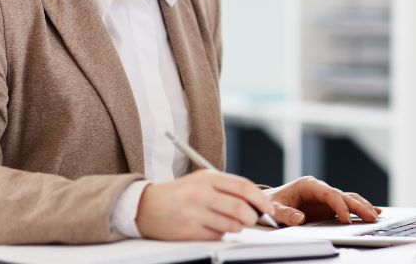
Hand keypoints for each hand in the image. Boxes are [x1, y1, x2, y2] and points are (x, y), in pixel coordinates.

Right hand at [135, 169, 275, 239]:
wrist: (146, 206)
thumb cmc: (180, 194)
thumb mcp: (201, 181)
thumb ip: (227, 187)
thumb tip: (257, 201)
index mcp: (207, 178)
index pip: (243, 187)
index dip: (261, 199)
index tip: (269, 209)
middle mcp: (201, 194)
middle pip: (241, 209)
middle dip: (252, 217)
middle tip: (251, 219)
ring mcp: (194, 213)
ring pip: (232, 226)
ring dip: (237, 227)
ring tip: (228, 222)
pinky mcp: (189, 231)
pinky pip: (217, 236)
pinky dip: (220, 234)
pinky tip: (210, 227)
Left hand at [265, 176, 381, 226]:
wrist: (269, 203)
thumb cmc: (272, 204)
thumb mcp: (274, 209)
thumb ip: (286, 214)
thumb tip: (300, 219)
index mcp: (308, 185)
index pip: (329, 194)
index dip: (340, 206)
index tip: (346, 219)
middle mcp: (320, 189)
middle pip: (343, 196)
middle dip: (358, 206)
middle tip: (372, 217)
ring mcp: (325, 198)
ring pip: (348, 199)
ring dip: (362, 207)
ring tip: (376, 215)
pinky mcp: (328, 207)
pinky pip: (347, 206)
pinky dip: (360, 209)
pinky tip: (373, 212)